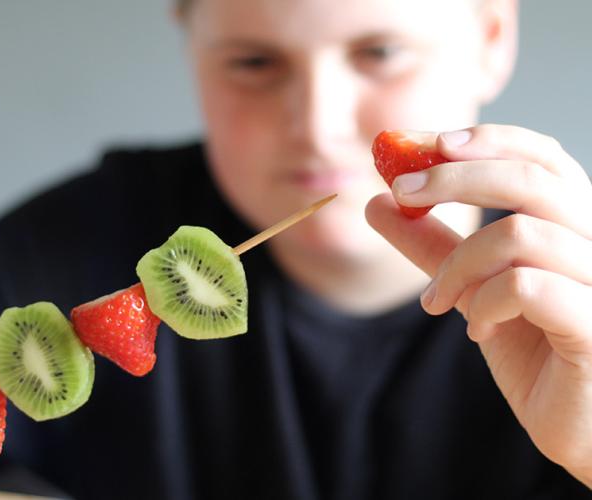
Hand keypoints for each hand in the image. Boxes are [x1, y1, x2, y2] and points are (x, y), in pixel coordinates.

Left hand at [365, 124, 591, 486]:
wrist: (579, 426)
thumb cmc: (536, 351)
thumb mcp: (474, 286)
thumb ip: (431, 244)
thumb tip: (377, 202)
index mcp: (577, 224)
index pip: (541, 156)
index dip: (483, 140)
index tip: (421, 144)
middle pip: (532, 178)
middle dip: (455, 177)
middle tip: (401, 191)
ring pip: (521, 234)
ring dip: (458, 265)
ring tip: (438, 300)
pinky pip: (527, 287)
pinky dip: (485, 303)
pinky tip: (479, 330)